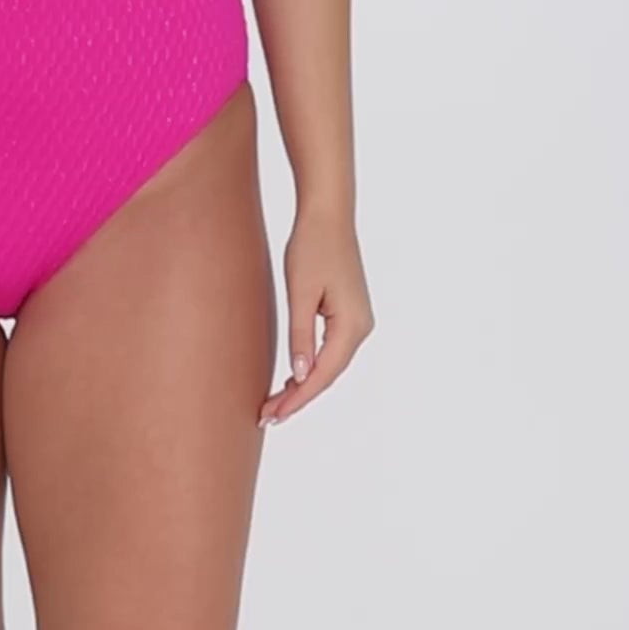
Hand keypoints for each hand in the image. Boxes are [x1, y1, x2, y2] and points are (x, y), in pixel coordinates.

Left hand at [258, 205, 373, 426]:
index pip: (322, 374)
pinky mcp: (348, 312)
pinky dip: (311, 364)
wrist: (327, 214)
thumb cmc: (312, 246)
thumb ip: (301, 335)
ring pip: (329, 363)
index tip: (273, 415)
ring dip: (304, 383)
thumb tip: (301, 375)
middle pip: (328, 373)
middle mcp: (361, 327)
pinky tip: (293, 374)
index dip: (298, 398)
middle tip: (267, 415)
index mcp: (352, 326)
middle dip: (298, 396)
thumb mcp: (301, 293)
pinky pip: (330, 348)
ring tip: (276, 402)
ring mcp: (357, 320)